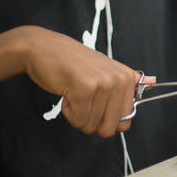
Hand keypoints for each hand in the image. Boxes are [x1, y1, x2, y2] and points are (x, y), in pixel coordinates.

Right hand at [19, 26, 139, 137]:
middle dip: (90, 123)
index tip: (95, 106)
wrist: (44, 49)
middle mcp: (120, 80)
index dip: (104, 121)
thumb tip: (132, 113)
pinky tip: (67, 94)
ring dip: (77, 115)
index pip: (125, 122)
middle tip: (82, 103)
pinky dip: (68, 113)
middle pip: (109, 128)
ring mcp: (103, 84)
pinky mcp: (85, 89)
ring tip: (73, 93)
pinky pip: (79, 120)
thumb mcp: (104, 72)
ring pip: (91, 126)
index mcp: (127, 78)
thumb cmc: (72, 64)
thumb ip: (120, 90)